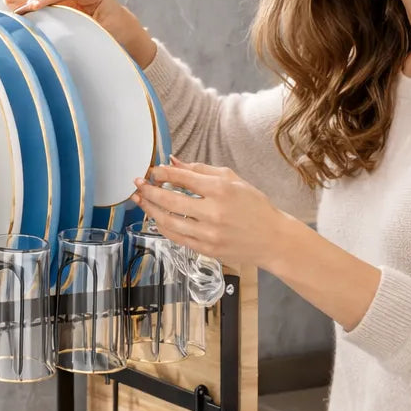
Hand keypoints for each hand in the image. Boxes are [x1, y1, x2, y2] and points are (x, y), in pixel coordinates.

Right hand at [3, 0, 156, 67]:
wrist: (128, 34)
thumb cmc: (119, 35)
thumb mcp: (104, 34)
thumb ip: (85, 30)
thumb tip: (64, 38)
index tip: (34, 6)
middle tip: (18, 9)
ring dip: (28, 1)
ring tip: (9, 4)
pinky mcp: (66, 2)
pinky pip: (46, 2)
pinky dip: (31, 4)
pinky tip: (11, 2)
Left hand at [132, 158, 283, 270]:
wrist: (272, 239)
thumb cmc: (254, 207)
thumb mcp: (233, 180)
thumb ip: (201, 170)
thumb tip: (174, 161)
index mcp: (221, 190)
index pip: (182, 178)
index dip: (162, 173)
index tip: (153, 171)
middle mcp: (214, 212)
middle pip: (170, 199)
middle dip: (149, 190)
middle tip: (138, 184)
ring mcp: (209, 234)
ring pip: (168, 221)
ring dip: (150, 209)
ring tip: (141, 200)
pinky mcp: (206, 249)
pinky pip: (176, 237)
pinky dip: (163, 226)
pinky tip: (156, 217)